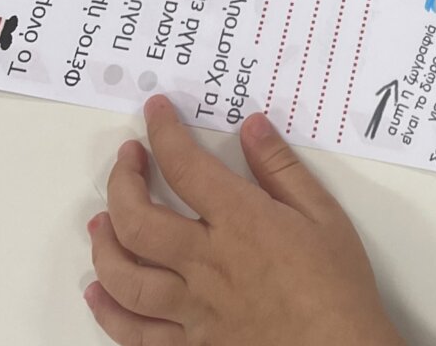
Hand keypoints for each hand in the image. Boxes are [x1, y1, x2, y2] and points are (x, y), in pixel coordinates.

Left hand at [85, 97, 404, 345]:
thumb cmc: (337, 286)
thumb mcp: (323, 214)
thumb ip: (282, 168)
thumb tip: (252, 126)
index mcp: (241, 223)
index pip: (186, 166)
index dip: (164, 132)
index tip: (156, 112)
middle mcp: (207, 264)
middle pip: (138, 220)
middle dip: (123, 182)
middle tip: (128, 159)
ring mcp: (193, 310)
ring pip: (126, 277)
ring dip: (104, 244)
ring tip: (101, 220)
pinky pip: (135, 333)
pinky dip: (108, 311)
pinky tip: (98, 292)